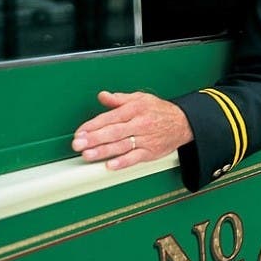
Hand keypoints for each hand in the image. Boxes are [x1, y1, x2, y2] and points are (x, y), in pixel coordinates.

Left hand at [72, 90, 193, 169]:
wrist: (183, 123)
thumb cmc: (159, 111)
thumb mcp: (140, 98)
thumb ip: (119, 99)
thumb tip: (103, 96)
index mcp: (135, 109)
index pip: (110, 117)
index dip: (93, 125)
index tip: (80, 132)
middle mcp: (139, 124)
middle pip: (114, 132)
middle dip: (94, 139)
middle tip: (78, 144)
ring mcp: (145, 139)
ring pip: (121, 146)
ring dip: (103, 151)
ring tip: (88, 155)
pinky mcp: (150, 152)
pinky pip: (135, 158)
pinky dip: (123, 162)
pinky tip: (110, 165)